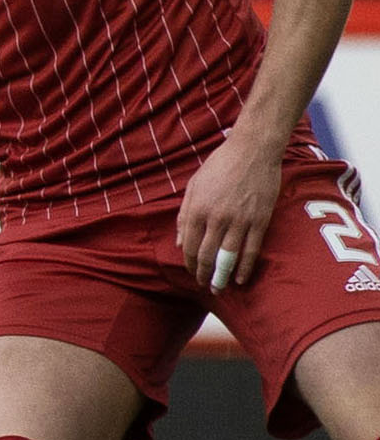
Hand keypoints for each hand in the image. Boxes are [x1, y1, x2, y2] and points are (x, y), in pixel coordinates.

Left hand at [175, 133, 282, 296]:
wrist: (252, 151)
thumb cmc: (219, 166)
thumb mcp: (193, 186)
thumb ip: (185, 215)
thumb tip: (180, 242)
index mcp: (197, 209)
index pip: (190, 246)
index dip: (190, 263)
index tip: (192, 273)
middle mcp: (217, 218)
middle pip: (208, 255)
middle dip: (205, 274)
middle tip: (205, 286)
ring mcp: (240, 220)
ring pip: (228, 257)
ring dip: (223, 276)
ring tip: (220, 288)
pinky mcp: (260, 220)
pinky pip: (251, 249)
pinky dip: (245, 266)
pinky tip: (240, 277)